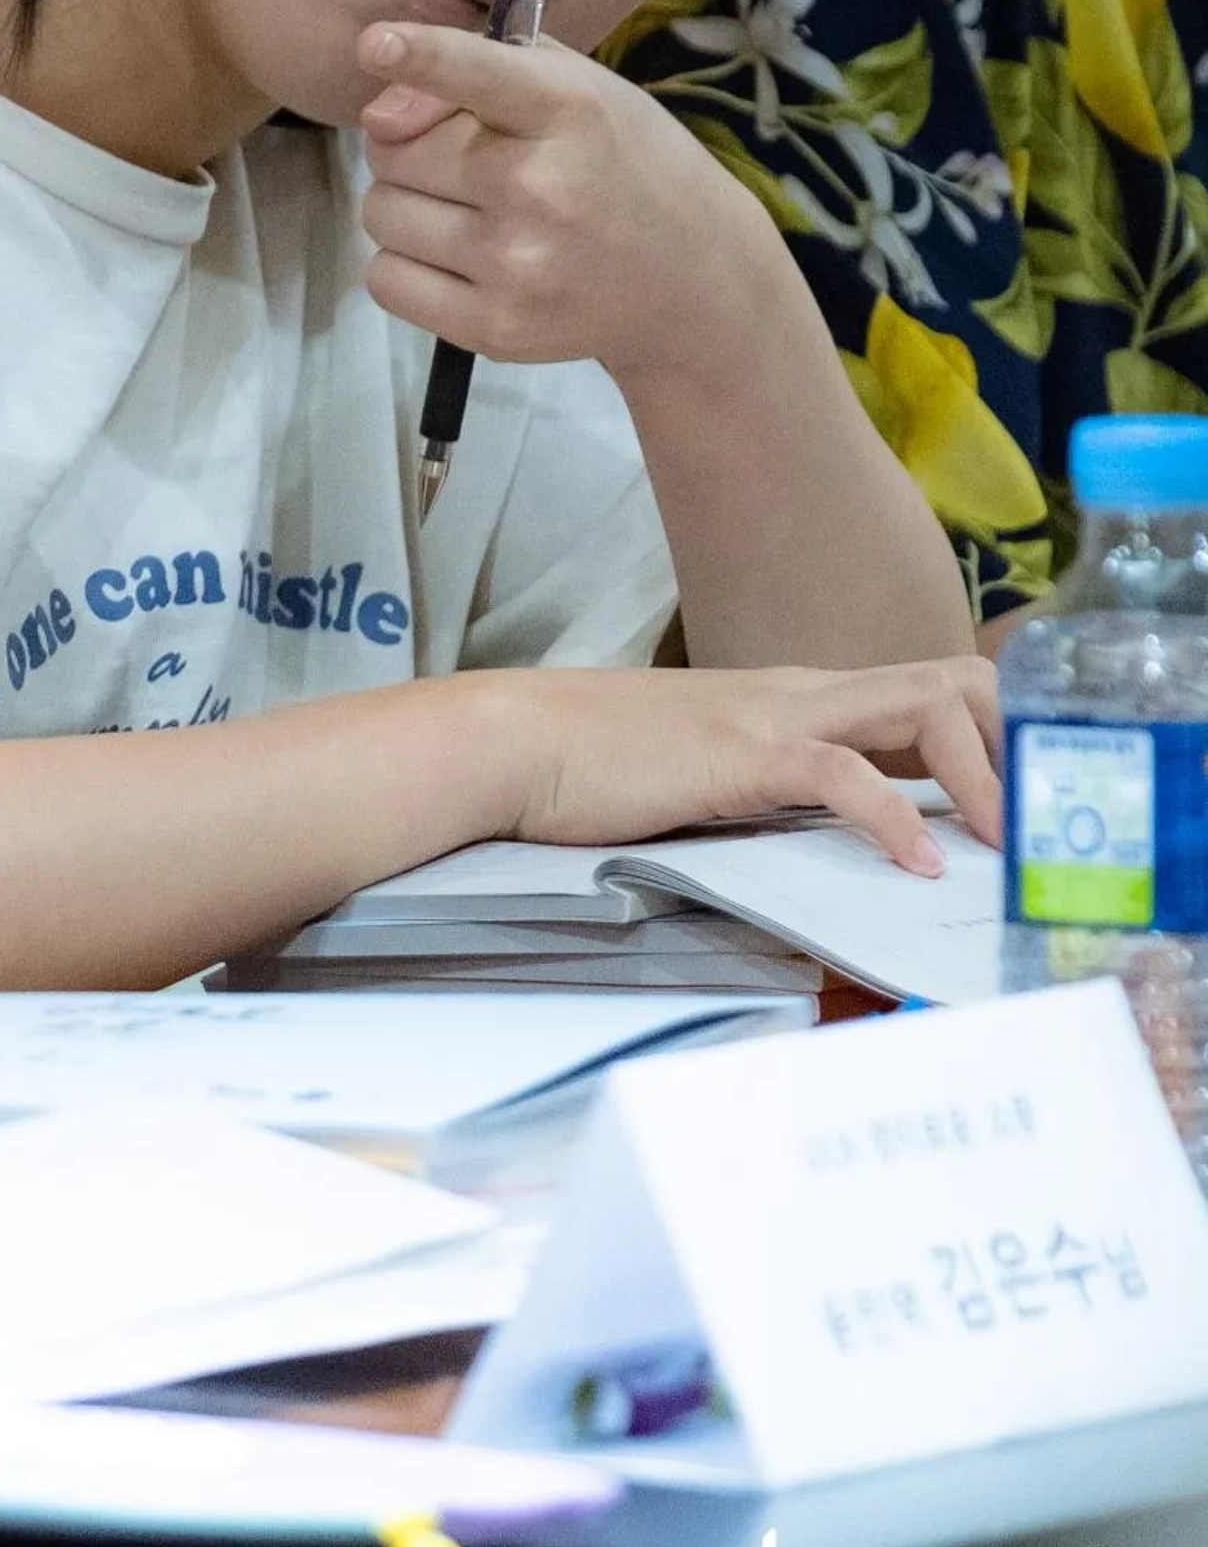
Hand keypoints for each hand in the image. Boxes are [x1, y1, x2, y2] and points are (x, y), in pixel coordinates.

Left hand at [356, 19, 771, 380]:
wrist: (691, 281)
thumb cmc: (623, 164)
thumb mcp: (579, 90)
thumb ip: (480, 70)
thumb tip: (379, 114)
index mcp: (569, 111)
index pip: (480, 74)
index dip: (422, 55)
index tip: (375, 43)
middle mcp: (541, 187)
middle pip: (396, 152)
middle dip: (409, 148)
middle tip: (461, 163)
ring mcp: (517, 265)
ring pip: (381, 213)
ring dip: (405, 205)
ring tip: (464, 211)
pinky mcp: (496, 329)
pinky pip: (384, 281)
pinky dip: (403, 266)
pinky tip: (456, 259)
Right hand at [507, 655, 1001, 871]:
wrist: (516, 742)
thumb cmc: (592, 765)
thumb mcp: (702, 773)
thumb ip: (764, 791)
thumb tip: (812, 844)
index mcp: (795, 698)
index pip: (925, 692)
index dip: (986, 738)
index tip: (1013, 805)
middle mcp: (801, 693)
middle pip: (952, 680)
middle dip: (1011, 742)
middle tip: (1030, 823)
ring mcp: (775, 715)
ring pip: (924, 707)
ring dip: (981, 776)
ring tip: (1003, 841)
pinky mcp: (744, 754)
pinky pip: (847, 775)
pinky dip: (894, 820)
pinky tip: (915, 866)